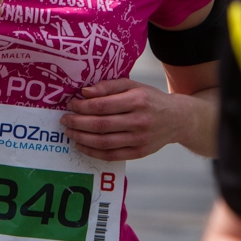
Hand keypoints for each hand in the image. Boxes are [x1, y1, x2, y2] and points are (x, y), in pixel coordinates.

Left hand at [60, 78, 184, 160]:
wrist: (176, 119)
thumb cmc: (150, 99)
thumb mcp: (133, 85)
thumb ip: (108, 87)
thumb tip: (85, 92)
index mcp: (137, 100)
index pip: (103, 106)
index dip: (83, 106)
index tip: (71, 105)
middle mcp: (139, 121)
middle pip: (101, 125)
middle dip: (78, 123)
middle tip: (64, 120)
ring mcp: (139, 139)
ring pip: (104, 142)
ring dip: (82, 139)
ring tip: (69, 133)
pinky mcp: (139, 153)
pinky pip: (111, 155)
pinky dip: (93, 152)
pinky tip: (82, 145)